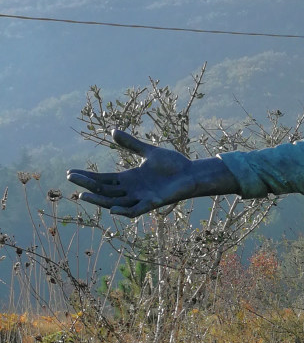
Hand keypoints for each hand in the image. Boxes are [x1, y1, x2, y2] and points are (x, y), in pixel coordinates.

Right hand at [67, 131, 226, 216]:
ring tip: (83, 196)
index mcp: (129, 178)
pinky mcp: (153, 202)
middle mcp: (132, 190)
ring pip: (115, 202)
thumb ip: (131, 144)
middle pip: (104, 190)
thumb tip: (113, 131)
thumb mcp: (148, 151)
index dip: (87, 177)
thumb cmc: (173, 164)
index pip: (103, 179)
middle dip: (87, 186)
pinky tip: (113, 209)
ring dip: (99, 200)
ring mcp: (141, 197)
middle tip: (71, 180)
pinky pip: (136, 210)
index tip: (71, 173)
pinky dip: (125, 210)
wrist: (192, 173)